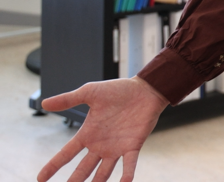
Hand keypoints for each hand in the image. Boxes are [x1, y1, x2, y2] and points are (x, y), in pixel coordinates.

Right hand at [38, 77, 168, 181]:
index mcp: (88, 134)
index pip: (66, 154)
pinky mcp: (133, 146)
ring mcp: (116, 148)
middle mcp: (100, 145)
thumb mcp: (90, 93)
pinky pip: (129, 164)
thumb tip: (44, 103)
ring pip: (104, 172)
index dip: (53, 166)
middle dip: (75, 180)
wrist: (145, 89)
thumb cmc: (119, 90)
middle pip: (83, 169)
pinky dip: (127, 174)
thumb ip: (68, 99)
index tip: (40, 179)